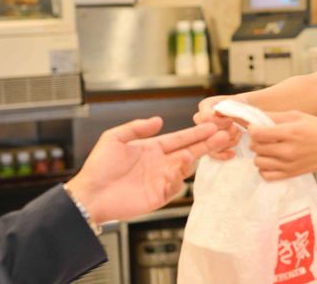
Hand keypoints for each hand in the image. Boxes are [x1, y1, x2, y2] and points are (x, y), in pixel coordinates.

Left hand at [64, 117, 228, 223]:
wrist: (89, 195)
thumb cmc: (98, 168)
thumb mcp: (114, 138)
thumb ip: (137, 127)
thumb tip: (158, 120)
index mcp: (152, 148)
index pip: (181, 138)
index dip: (197, 132)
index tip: (214, 125)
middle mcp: (160, 163)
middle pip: (191, 151)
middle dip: (209, 143)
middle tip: (227, 135)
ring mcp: (161, 180)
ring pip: (186, 168)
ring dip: (194, 159)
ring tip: (196, 151)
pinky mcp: (158, 197)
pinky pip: (175, 187)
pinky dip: (177, 179)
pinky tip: (173, 171)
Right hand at [193, 95, 241, 159]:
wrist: (246, 111)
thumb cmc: (242, 106)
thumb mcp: (237, 104)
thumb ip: (226, 108)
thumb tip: (215, 113)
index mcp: (205, 105)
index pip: (205, 118)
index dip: (219, 122)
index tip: (231, 120)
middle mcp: (201, 118)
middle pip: (206, 133)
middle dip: (224, 133)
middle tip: (237, 129)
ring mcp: (204, 132)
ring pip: (209, 144)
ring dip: (226, 143)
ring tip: (238, 135)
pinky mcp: (209, 143)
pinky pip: (212, 153)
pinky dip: (223, 155)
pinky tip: (233, 153)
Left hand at [248, 110, 316, 180]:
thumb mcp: (297, 115)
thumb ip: (275, 116)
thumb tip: (254, 115)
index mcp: (289, 133)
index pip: (257, 133)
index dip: (252, 129)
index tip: (256, 127)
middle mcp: (288, 151)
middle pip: (255, 147)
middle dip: (255, 140)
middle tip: (263, 136)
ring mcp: (289, 165)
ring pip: (258, 162)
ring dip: (259, 154)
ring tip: (268, 148)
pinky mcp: (291, 174)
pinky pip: (266, 175)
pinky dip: (265, 168)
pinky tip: (272, 160)